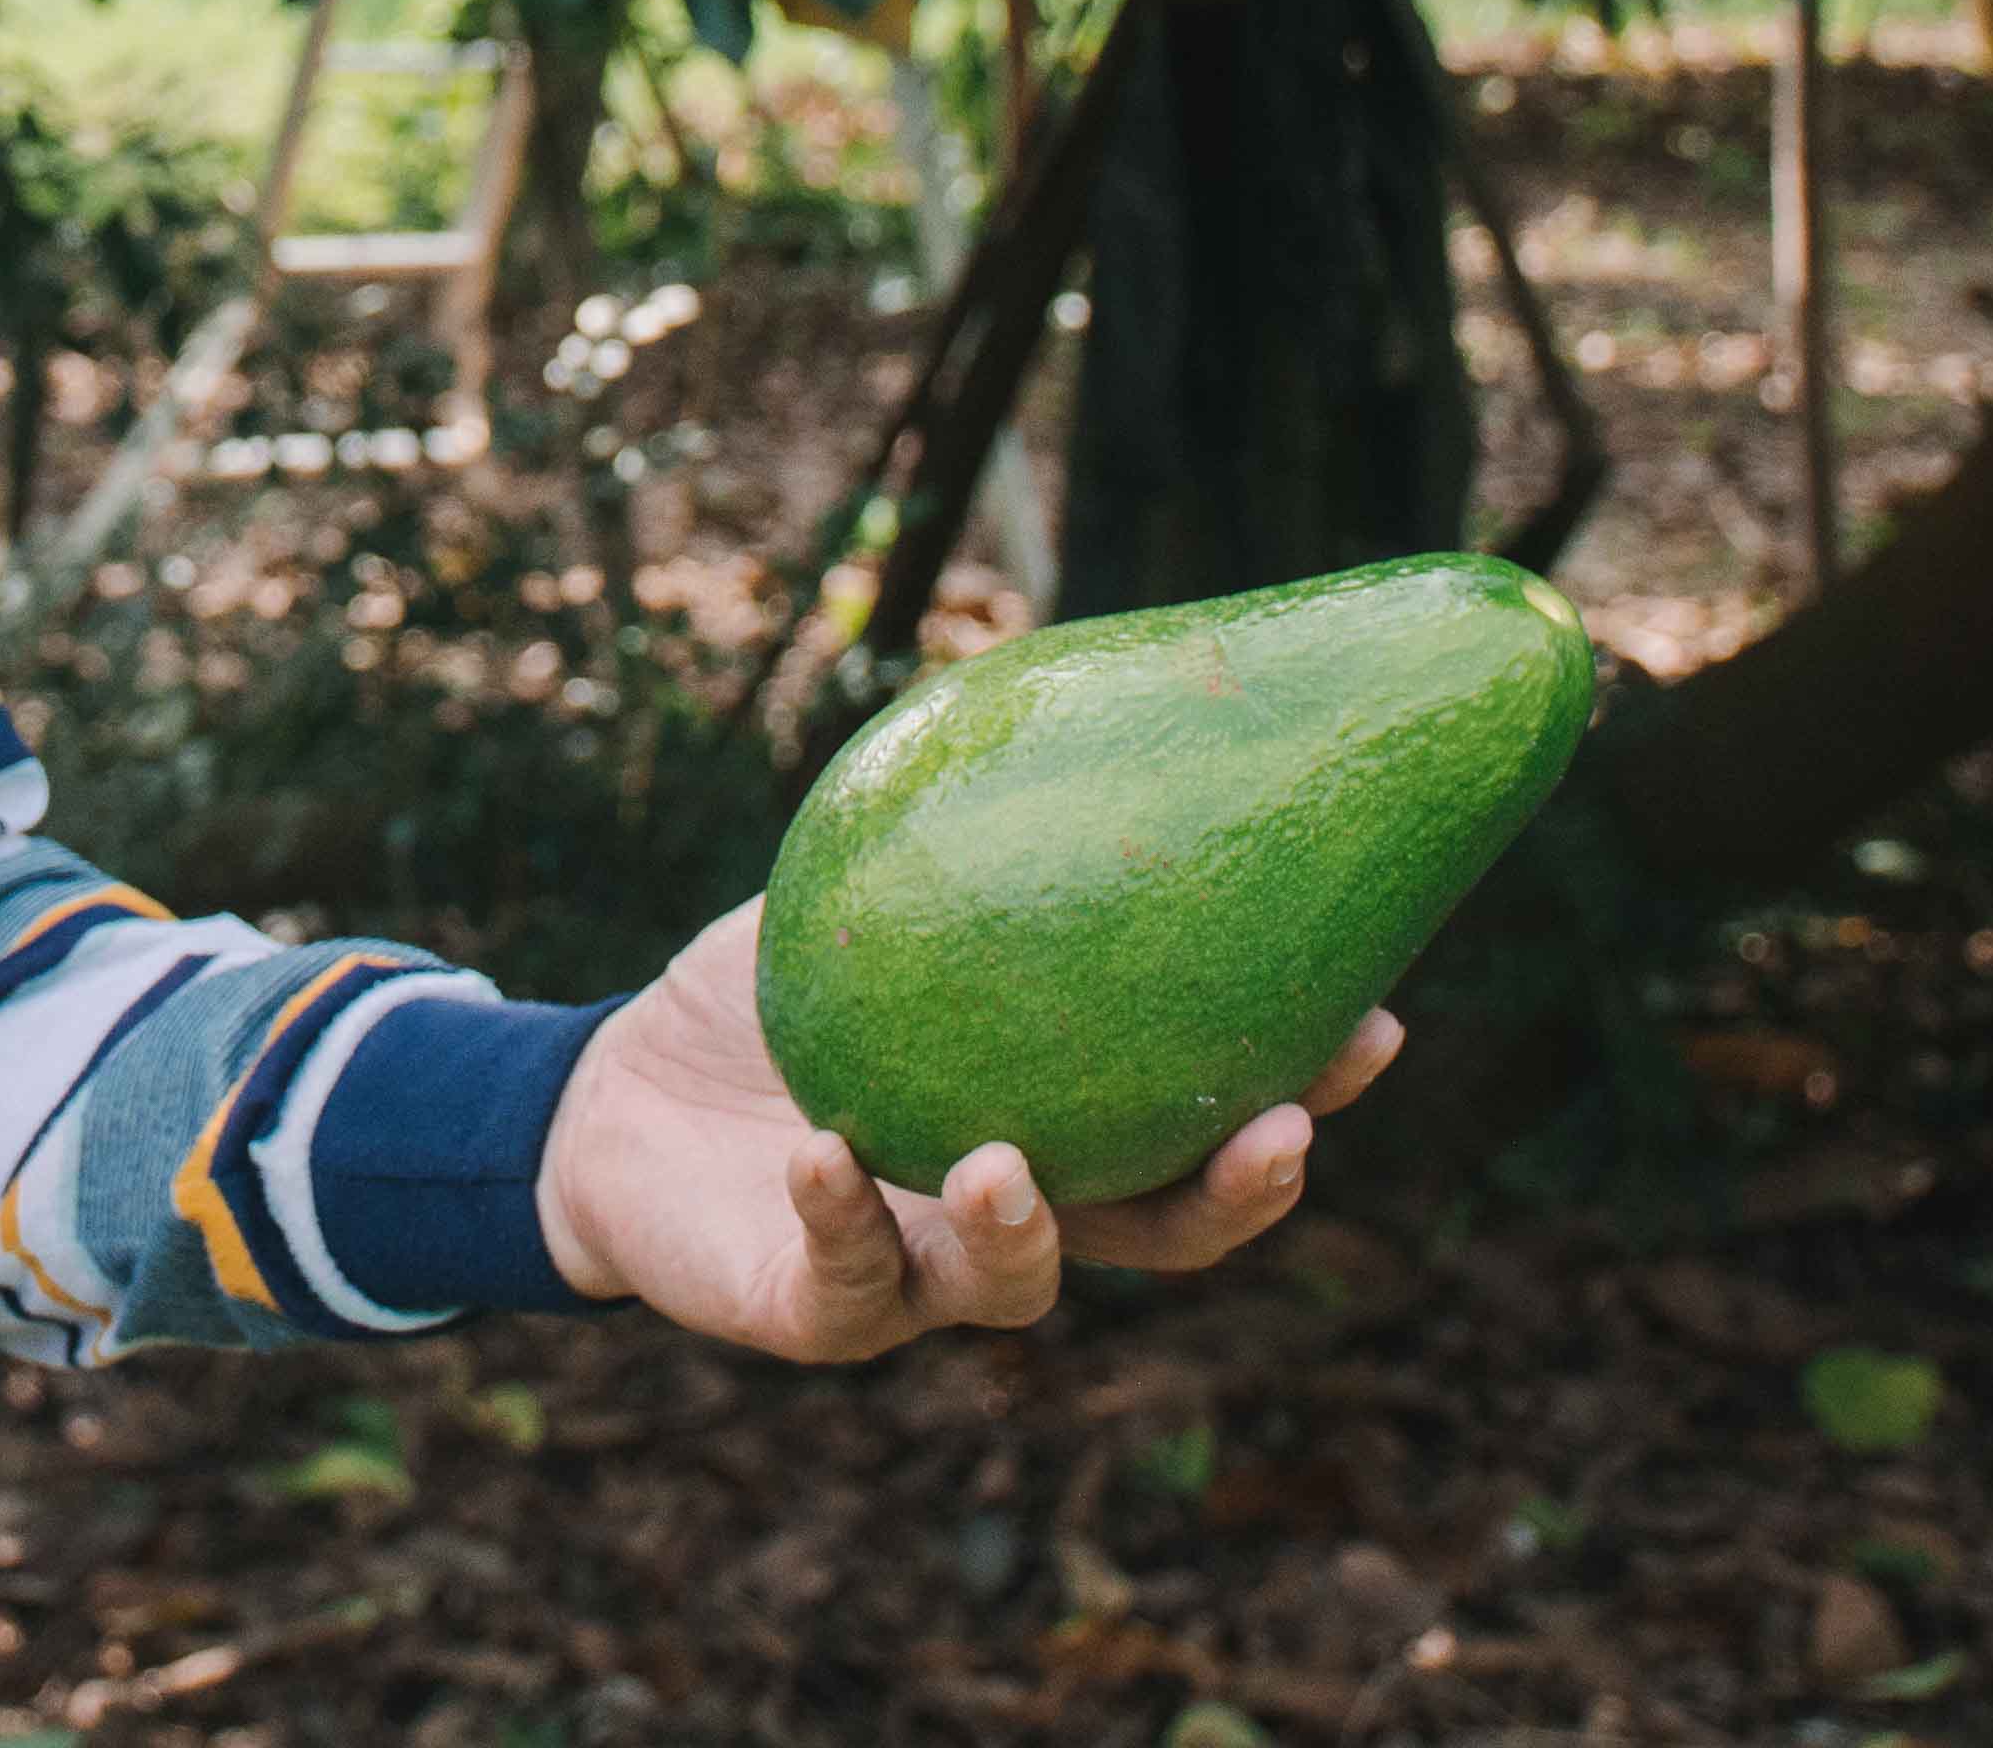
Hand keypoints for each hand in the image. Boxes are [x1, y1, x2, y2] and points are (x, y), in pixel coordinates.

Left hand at [531, 898, 1401, 1361]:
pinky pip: (841, 1279)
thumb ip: (969, 832)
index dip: (1301, 1089)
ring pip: (1012, 1287)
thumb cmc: (771, 992)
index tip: (1377, 1025)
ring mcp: (919, 1274)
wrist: (615, 1097)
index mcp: (1060, 1122)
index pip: (1205, 1120)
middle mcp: (1015, 1211)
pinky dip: (839, 1220)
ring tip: (1008, 1165)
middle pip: (1159, 1232)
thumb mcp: (872, 895)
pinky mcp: (812, 1311)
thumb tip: (1081, 682)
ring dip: (1024, 1233)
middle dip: (1230, 1198)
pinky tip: (825, 1157)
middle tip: (1277, 1135)